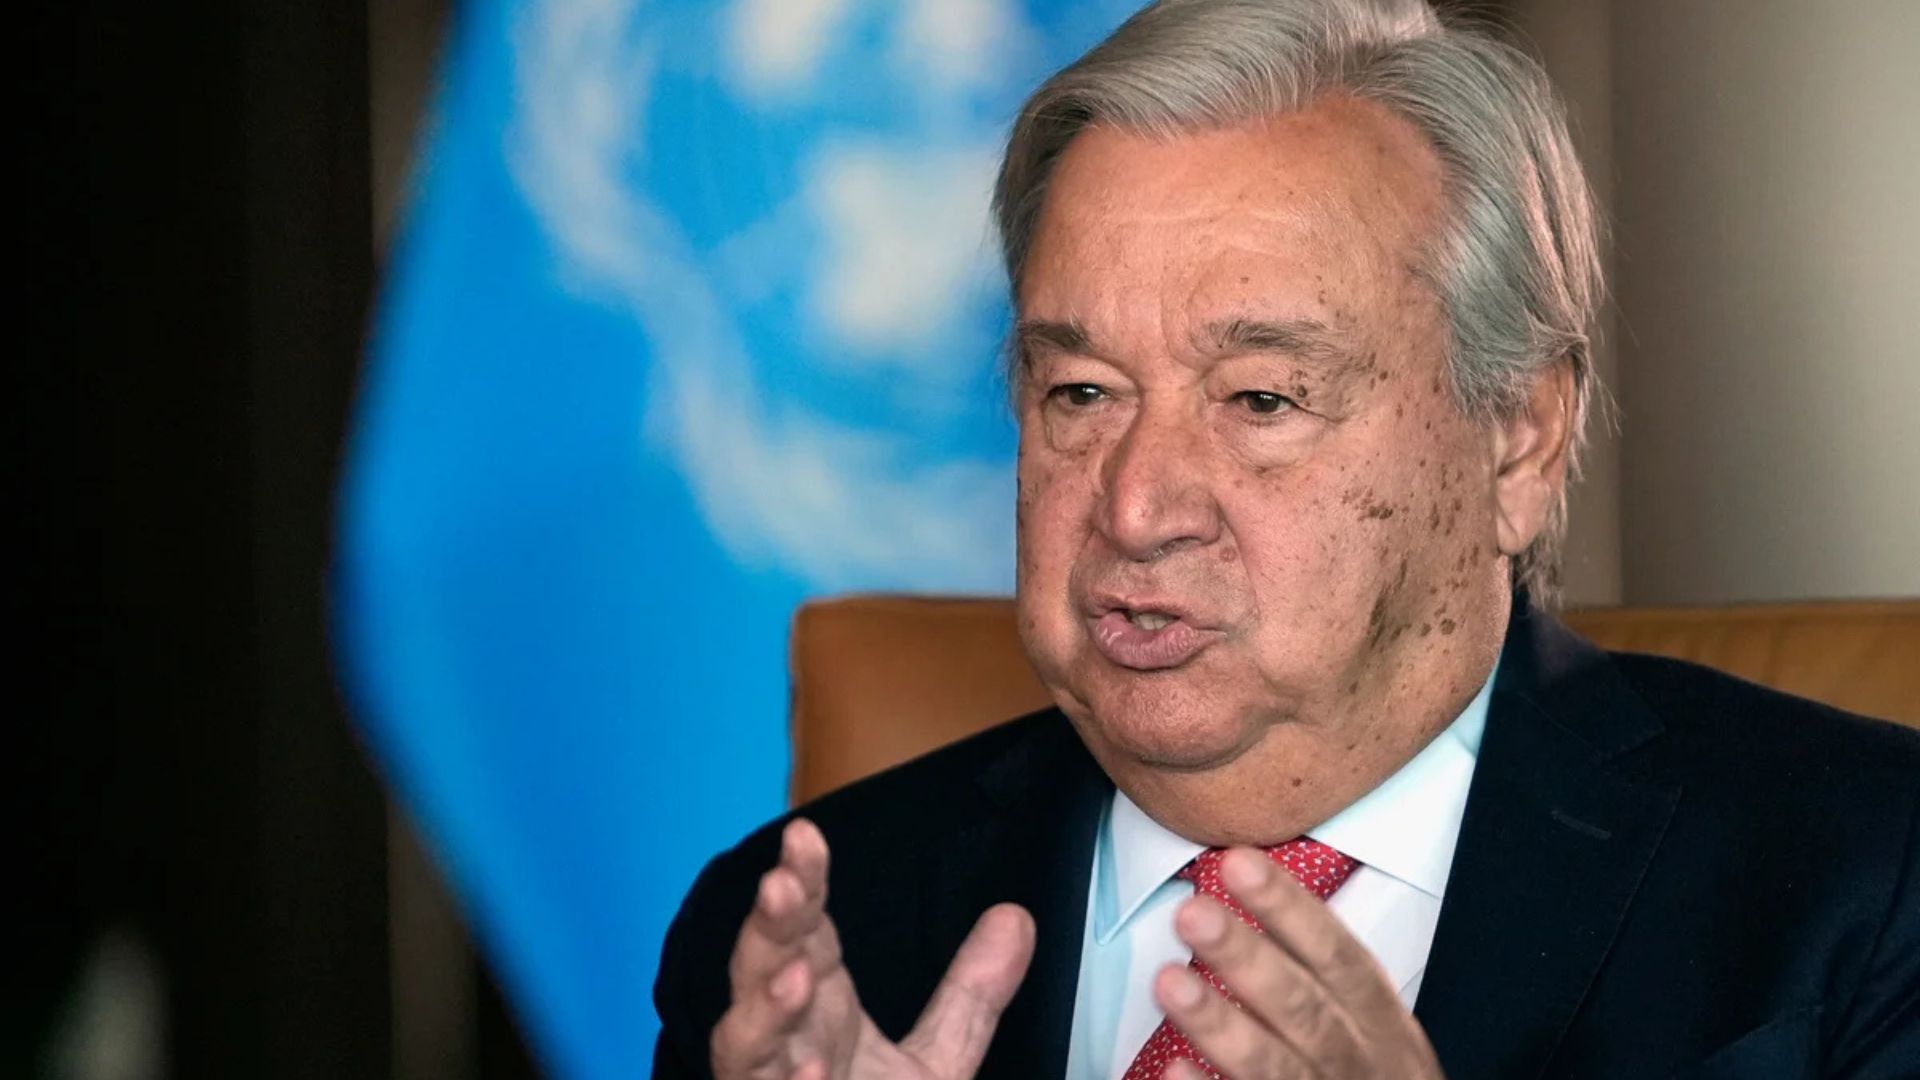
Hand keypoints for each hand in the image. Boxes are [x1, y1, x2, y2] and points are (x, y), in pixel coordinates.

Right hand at [710, 819, 1035, 1079]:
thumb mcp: (934, 1065)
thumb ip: (969, 996)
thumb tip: (1016, 918)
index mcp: (820, 1010)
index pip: (807, 930)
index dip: (805, 882)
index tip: (806, 835)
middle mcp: (785, 1045)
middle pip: (764, 972)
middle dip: (770, 929)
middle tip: (782, 884)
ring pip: (744, 1044)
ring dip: (764, 1010)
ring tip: (796, 975)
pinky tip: (803, 1075)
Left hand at [1155, 848, 1443, 1078]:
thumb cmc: (1369, 1071)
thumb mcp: (1372, 1021)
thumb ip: (1320, 969)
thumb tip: (1244, 881)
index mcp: (1378, 1019)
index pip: (1337, 954)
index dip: (1289, 909)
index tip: (1237, 862)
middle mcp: (1355, 1059)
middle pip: (1302, 1007)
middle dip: (1246, 958)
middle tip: (1191, 913)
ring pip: (1273, 1066)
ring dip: (1220, 1024)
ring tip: (1169, 982)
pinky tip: (1173, 1069)